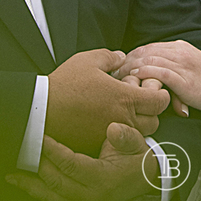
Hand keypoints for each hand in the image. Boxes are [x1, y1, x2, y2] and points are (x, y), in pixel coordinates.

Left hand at [6, 122, 157, 200]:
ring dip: (29, 183)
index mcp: (103, 178)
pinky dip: (35, 191)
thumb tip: (114, 129)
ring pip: (49, 196)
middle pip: (55, 180)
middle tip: (23, 145)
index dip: (53, 150)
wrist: (146, 179)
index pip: (71, 164)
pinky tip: (23, 182)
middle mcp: (90, 196)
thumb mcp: (137, 143)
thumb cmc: (137, 158)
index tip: (40, 135)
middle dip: (37, 163)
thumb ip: (126, 136)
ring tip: (11, 171)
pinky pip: (52, 200)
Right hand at [45, 49, 169, 155]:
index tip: (150, 88)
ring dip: (138, 122)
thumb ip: (111, 57)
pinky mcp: (99, 144)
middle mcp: (123, 119)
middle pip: (154, 121)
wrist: (41, 109)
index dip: (160, 93)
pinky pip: (120, 141)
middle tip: (137, 98)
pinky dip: (121, 132)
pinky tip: (108, 118)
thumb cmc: (65, 83)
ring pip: (139, 134)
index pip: (160, 101)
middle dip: (151, 110)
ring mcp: (111, 134)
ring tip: (123, 109)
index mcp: (125, 98)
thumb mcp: (89, 60)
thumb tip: (122, 59)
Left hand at [116, 40, 200, 116]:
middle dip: (126, 63)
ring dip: (130, 70)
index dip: (131, 56)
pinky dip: (143, 76)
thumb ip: (176, 68)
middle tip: (112, 74)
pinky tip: (134, 82)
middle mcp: (180, 52)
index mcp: (181, 47)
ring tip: (118, 81)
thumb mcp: (194, 68)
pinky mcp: (185, 80)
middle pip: (144, 51)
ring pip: (148, 60)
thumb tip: (158, 76)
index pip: (148, 47)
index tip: (120, 68)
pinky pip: (158, 73)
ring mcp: (182, 65)